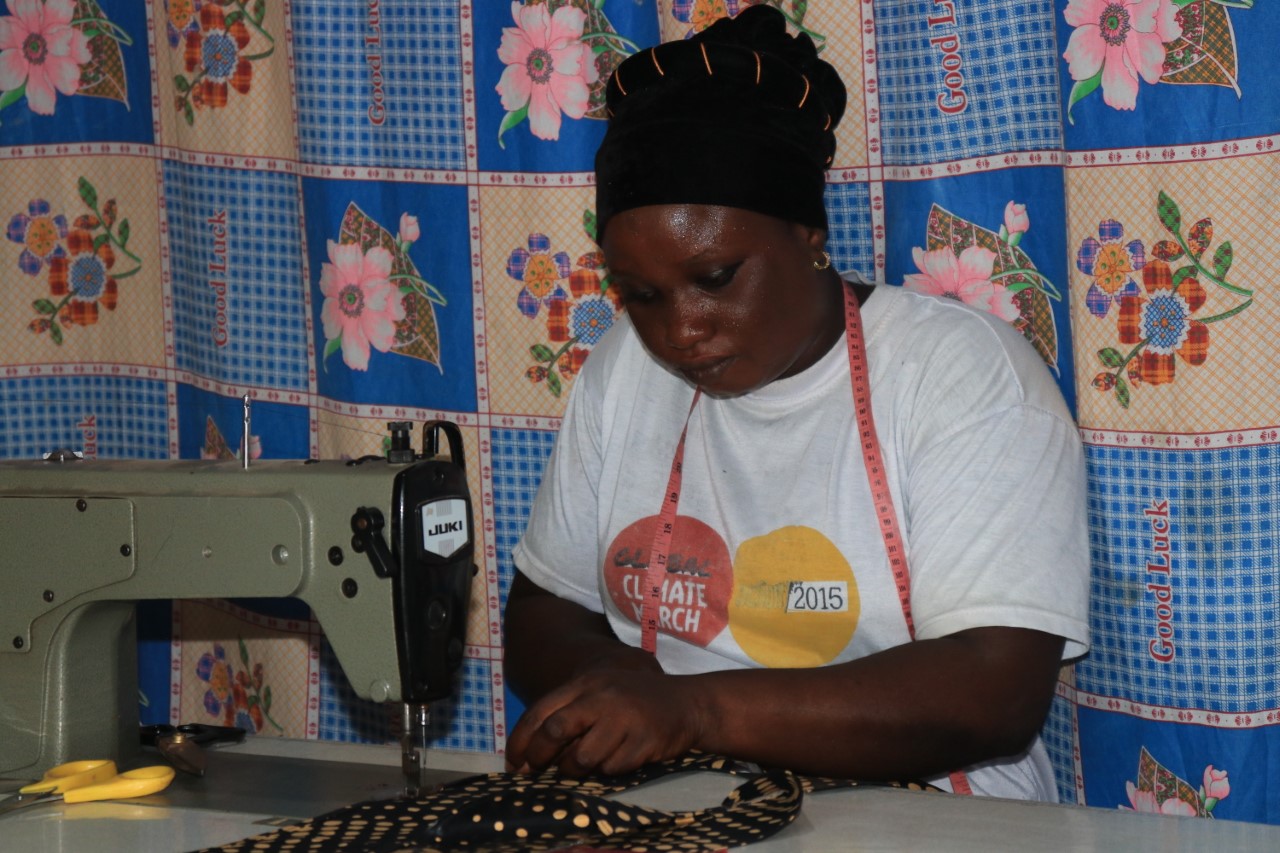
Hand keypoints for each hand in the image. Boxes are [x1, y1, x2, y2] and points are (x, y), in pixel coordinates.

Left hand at [506, 668, 703, 776]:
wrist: (686, 702)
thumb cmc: (634, 700)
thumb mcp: (599, 692)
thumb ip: (568, 713)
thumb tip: (530, 754)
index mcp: (587, 683)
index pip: (541, 710)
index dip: (521, 739)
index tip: (513, 762)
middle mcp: (602, 697)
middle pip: (555, 730)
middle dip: (540, 756)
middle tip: (535, 771)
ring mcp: (624, 719)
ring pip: (581, 757)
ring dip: (574, 769)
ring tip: (580, 767)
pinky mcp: (643, 741)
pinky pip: (611, 768)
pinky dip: (607, 770)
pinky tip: (616, 760)